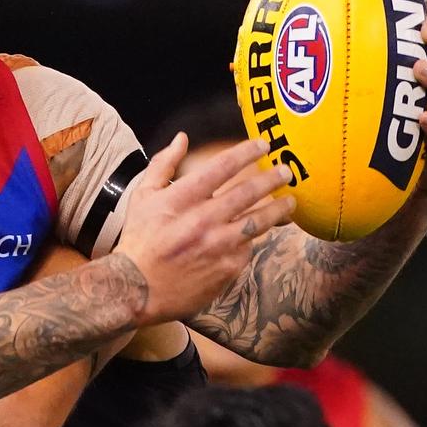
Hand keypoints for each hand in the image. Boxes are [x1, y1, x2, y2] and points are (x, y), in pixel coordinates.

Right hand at [115, 133, 294, 322]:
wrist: (137, 288)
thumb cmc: (139, 239)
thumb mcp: (143, 196)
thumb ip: (163, 164)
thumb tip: (182, 138)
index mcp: (180, 199)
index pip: (221, 167)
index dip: (246, 152)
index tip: (262, 145)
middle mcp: (202, 220)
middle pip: (248, 192)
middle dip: (272, 178)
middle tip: (287, 171)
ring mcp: (218, 246)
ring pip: (259, 221)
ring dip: (278, 209)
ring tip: (290, 202)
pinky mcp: (227, 269)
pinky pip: (248, 248)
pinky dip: (252, 239)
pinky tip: (254, 235)